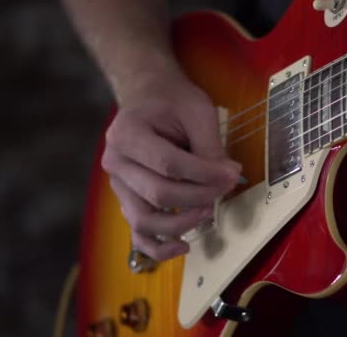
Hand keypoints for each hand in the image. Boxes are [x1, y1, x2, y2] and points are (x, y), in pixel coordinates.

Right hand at [101, 71, 241, 260]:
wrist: (147, 99)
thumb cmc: (172, 102)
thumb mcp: (196, 111)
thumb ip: (209, 145)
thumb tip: (228, 178)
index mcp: (126, 133)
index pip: (167, 164)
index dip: (203, 174)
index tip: (231, 174)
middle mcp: (115, 162)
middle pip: (158, 193)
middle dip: (199, 196)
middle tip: (226, 187)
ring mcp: (118, 186)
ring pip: (145, 220)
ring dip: (182, 223)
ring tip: (208, 211)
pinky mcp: (127, 202)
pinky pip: (138, 234)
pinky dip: (159, 248)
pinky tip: (183, 247)